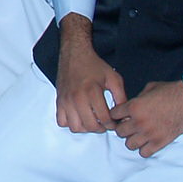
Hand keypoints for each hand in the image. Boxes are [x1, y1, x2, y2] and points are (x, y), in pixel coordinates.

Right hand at [54, 14, 126, 132]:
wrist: (74, 54)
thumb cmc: (94, 65)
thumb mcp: (113, 78)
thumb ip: (121, 97)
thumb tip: (123, 114)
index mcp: (92, 91)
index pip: (104, 119)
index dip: (113, 124)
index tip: (114, 121)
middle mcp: (77, 98)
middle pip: (90, 126)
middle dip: (101, 128)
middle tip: (105, 123)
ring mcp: (66, 101)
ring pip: (75, 127)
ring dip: (86, 127)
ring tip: (92, 120)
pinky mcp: (59, 101)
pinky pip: (62, 122)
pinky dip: (71, 123)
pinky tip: (79, 117)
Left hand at [108, 79, 182, 157]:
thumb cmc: (172, 92)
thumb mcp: (149, 88)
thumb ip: (136, 99)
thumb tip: (130, 106)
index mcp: (134, 107)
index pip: (113, 115)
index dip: (116, 115)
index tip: (121, 116)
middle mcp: (139, 122)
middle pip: (119, 132)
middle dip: (123, 128)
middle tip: (130, 126)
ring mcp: (149, 133)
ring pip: (129, 144)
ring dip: (132, 139)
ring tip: (138, 135)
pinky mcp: (160, 142)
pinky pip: (144, 153)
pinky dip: (144, 149)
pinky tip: (148, 142)